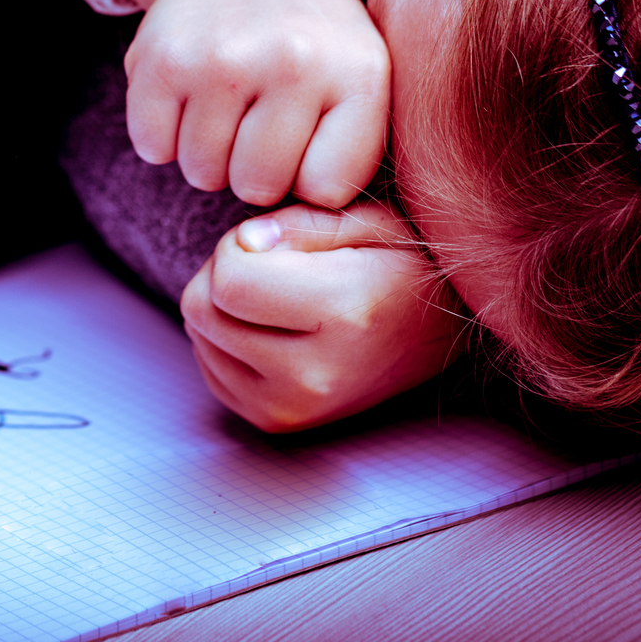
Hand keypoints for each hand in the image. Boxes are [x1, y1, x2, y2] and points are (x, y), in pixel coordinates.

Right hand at [113, 0, 387, 207]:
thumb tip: (308, 236)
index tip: (308, 140)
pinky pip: (153, 147)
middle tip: (257, 124)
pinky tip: (187, 97)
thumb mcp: (362, 77)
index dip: (310, 176)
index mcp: (358, 73)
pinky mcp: (160, 60)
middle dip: (253, 170)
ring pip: (201, 173)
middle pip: (257, 187)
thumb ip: (354, 152)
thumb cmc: (309, 40)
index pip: (326, 191)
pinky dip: (163, 135)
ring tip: (225, 107)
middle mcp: (292, 62)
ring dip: (207, 154)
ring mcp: (221, 60)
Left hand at [181, 204, 468, 431]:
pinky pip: (209, 369)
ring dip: (222, 307)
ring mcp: (294, 408)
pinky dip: (226, 340)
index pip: (229, 281)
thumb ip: (298, 222)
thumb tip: (244, 245)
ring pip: (199, 338)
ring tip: (277, 297)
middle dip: (222, 272)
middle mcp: (316, 374)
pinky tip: (271, 328)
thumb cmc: (405, 264)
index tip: (269, 240)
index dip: (236, 246)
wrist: (441, 334)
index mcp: (344, 313)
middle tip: (270, 264)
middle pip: (201, 310)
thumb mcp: (368, 218)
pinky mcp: (278, 423)